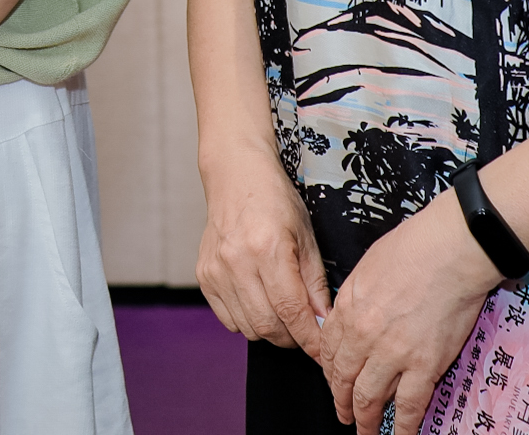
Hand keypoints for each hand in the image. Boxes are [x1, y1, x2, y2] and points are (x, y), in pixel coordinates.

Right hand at [196, 146, 331, 357]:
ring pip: (248, 327)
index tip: (322, 351)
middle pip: (268, 325)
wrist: (236, 176)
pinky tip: (259, 302)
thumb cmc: (275, 201)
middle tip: (305, 330)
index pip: (291, 310)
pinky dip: (247, 320)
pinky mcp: (204, 275)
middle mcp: (237, 261)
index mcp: (267, 248)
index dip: (309, 338)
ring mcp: (216, 270)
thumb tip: (325, 321)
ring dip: (270, 330)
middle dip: (292, 338)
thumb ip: (315, 283)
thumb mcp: (306, 237)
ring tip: (283, 314)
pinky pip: (228, 319)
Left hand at [318, 193, 501, 434]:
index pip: (329, 349)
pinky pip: (408, 406)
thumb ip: (354, 295)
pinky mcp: (424, 366)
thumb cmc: (415, 248)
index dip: (329, 371)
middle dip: (340, 400)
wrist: (450, 251)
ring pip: (369, 397)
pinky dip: (401, 427)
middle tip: (341, 413)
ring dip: (363, 419)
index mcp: (348, 308)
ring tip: (363, 431)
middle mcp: (364, 336)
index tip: (332, 380)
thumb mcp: (367, 266)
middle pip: (343, 378)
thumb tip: (349, 312)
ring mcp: (393, 354)